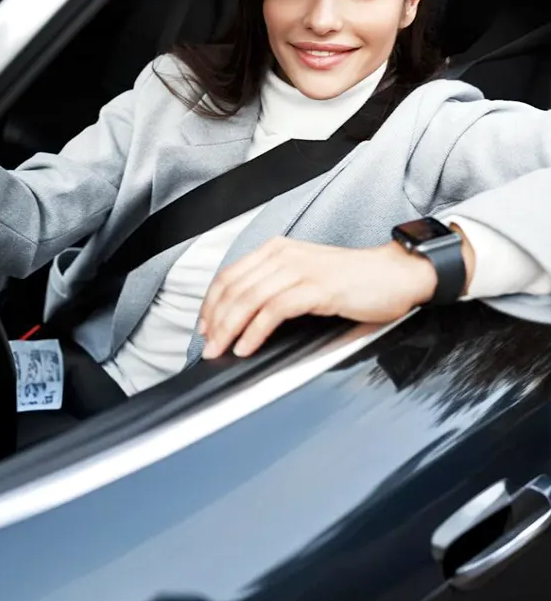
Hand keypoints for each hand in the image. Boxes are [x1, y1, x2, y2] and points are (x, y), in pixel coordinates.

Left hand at [199, 236, 439, 358]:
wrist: (396, 274)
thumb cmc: (354, 281)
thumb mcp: (306, 276)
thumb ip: (277, 288)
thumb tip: (245, 318)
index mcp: (277, 250)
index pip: (230, 275)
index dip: (210, 303)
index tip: (204, 327)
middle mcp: (284, 255)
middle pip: (234, 288)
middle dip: (215, 321)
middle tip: (207, 347)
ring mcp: (301, 270)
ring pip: (249, 299)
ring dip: (229, 328)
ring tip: (221, 350)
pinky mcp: (317, 288)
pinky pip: (275, 310)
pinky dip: (255, 331)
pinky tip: (248, 346)